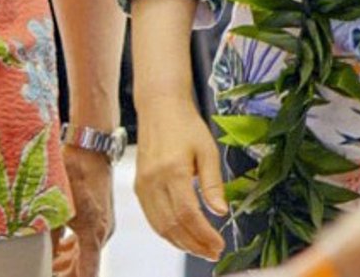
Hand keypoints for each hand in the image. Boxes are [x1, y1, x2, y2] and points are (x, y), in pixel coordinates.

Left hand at [53, 145, 113, 276]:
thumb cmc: (75, 170)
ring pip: (86, 253)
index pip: (88, 273)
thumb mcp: (57, 206)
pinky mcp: (102, 214)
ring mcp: (104, 222)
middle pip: (86, 266)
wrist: (91, 146)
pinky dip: (74, 248)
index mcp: (94, 231)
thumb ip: (50, 237)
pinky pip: (89, 240)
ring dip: (68, 262)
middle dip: (66, 273)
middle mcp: (103, 230)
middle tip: (46, 272)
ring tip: (48, 263)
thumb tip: (43, 260)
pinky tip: (60, 247)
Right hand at [134, 93, 226, 260]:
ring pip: (159, 227)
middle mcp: (153, 182)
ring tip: (201, 249)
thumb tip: (221, 211)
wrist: (160, 107)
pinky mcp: (138, 188)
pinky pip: (152, 218)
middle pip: (172, 226)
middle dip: (193, 244)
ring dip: (180, 243)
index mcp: (172, 170)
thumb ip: (213, 182)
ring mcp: (142, 186)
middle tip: (212, 252)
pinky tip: (182, 235)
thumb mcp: (207, 149)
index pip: (188, 214)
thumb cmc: (186, 124)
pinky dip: (167, 232)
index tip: (218, 245)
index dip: (203, 235)